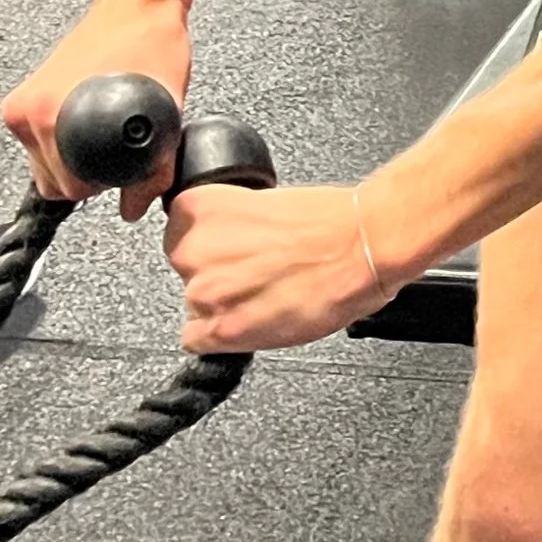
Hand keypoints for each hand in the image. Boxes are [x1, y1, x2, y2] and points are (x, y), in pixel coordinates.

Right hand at [3, 0, 193, 212]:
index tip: (125, 164)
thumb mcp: (166, 112)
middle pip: (53, 182)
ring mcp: (22, 105)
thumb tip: (133, 207)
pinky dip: (62, 143)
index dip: (106, 184)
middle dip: (89, 175)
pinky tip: (87, 120)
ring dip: (73, 160)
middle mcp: (29, 111)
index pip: (71, 188)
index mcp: (52, 115)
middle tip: (119, 145)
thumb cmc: (149, 45)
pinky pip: (39, 144)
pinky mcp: (22, 99)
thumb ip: (153, 169)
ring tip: (103, 128)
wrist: (136, 4)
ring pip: (44, 166)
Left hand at [162, 180, 392, 352]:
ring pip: (196, 306)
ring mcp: (206, 293)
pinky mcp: (225, 331)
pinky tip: (254, 320)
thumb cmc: (330, 222)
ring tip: (265, 295)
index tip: (227, 247)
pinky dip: (222, 336)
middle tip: (255, 272)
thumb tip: (226, 239)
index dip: (209, 242)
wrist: (362, 246)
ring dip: (223, 305)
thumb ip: (232, 222)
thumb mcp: (265, 200)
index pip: (179, 231)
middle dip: (216, 274)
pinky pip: (198, 341)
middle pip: (186, 271)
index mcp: (199, 208)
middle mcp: (195, 250)